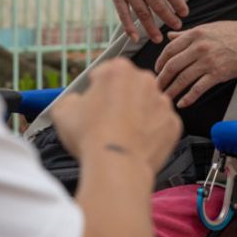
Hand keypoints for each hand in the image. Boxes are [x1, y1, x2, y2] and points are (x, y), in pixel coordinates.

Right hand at [51, 58, 181, 176]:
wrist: (116, 166)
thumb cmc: (90, 136)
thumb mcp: (63, 112)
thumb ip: (69, 99)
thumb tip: (74, 102)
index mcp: (119, 70)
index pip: (107, 73)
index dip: (98, 89)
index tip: (94, 103)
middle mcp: (145, 80)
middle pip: (131, 87)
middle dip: (121, 100)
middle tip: (108, 121)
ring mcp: (162, 102)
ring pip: (148, 106)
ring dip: (138, 116)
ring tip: (123, 136)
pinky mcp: (173, 124)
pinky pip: (161, 126)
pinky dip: (151, 134)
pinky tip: (136, 145)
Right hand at [87, 0, 191, 42]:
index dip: (178, 3)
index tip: (185, 13)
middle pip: (156, 3)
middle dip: (168, 17)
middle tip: (177, 27)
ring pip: (140, 11)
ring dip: (150, 27)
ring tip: (158, 39)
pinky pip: (122, 12)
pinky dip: (128, 26)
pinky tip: (134, 37)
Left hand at [155, 22, 236, 107]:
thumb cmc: (235, 34)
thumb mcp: (209, 28)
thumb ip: (187, 33)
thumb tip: (170, 36)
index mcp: (195, 34)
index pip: (169, 50)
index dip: (160, 62)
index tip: (156, 71)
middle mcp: (200, 47)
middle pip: (172, 66)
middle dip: (161, 79)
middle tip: (155, 88)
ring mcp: (209, 61)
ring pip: (183, 78)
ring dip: (171, 90)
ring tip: (164, 98)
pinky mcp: (218, 74)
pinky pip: (198, 88)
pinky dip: (188, 98)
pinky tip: (182, 103)